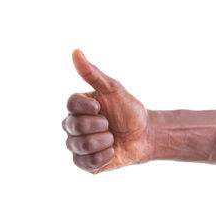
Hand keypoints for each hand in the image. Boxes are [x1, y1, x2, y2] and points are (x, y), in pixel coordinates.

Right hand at [62, 49, 151, 173]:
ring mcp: (77, 145)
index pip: (71, 104)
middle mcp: (73, 125)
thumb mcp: (113, 89)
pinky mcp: (84, 163)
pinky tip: (112, 151)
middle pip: (75, 126)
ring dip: (104, 141)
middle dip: (100, 125)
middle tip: (111, 124)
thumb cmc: (129, 111)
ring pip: (80, 145)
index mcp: (79, 106)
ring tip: (113, 138)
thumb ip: (93, 74)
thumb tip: (75, 52)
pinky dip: (104, 156)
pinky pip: (86, 163)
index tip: (102, 107)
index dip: (88, 107)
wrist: (144, 135)